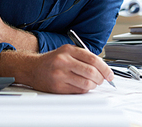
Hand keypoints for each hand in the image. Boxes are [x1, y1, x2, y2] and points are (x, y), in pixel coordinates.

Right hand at [0, 45, 114, 93]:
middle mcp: (63, 61)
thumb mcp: (66, 51)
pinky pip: (78, 91)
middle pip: (91, 71)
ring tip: (92, 83)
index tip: (109, 74)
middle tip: (102, 80)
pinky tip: (82, 86)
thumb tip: (102, 68)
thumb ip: (82, 56)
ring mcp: (60, 74)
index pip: (92, 59)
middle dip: (101, 78)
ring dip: (94, 85)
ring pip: (86, 83)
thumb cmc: (52, 61)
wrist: (32, 68)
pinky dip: (85, 90)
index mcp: (68, 50)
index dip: (105, 68)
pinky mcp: (58, 86)